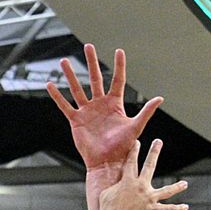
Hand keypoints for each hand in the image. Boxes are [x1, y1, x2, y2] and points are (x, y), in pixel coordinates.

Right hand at [46, 44, 163, 170]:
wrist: (107, 162)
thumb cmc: (123, 147)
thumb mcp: (136, 127)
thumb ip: (146, 112)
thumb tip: (160, 98)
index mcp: (115, 104)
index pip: (118, 80)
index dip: (119, 66)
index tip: (119, 51)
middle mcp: (100, 104)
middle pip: (95, 78)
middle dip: (92, 62)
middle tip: (88, 46)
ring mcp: (87, 111)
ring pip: (77, 89)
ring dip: (71, 75)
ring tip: (63, 61)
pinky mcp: (76, 120)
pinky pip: (65, 106)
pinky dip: (57, 96)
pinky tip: (50, 85)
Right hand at [99, 139, 187, 209]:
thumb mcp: (106, 195)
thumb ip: (113, 188)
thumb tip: (116, 186)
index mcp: (127, 181)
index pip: (130, 163)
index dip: (133, 152)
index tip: (137, 143)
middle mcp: (141, 186)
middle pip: (149, 166)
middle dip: (153, 152)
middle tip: (158, 141)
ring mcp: (149, 198)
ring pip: (167, 190)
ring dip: (177, 186)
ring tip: (185, 183)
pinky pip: (169, 209)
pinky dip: (177, 208)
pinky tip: (185, 207)